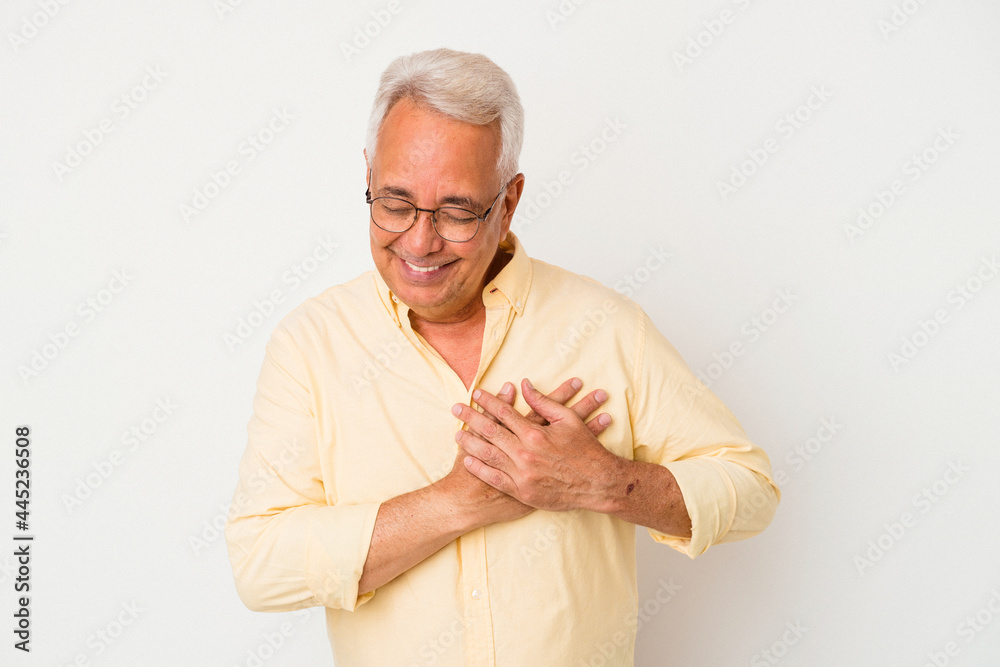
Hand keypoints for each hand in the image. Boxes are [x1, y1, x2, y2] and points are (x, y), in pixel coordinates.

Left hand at [453, 378, 618, 511]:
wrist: (597, 484)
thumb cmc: (585, 449)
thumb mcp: (569, 419)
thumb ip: (544, 401)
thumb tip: (525, 384)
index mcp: (535, 433)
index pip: (504, 413)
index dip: (488, 401)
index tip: (476, 393)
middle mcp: (525, 453)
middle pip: (490, 431)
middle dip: (470, 418)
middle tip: (455, 408)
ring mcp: (522, 474)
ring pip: (488, 455)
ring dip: (470, 443)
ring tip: (455, 433)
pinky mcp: (523, 492)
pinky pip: (495, 479)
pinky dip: (480, 469)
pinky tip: (468, 461)